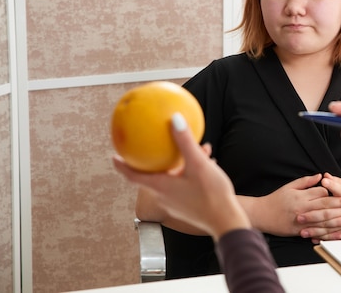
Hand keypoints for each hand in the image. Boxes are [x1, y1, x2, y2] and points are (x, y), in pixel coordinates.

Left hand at [113, 112, 249, 240]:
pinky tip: (207, 162)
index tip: (114, 156)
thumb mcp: (198, 164)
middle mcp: (165, 197)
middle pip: (153, 176)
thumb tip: (175, 119)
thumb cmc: (211, 194)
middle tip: (152, 148)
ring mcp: (176, 204)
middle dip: (155, 161)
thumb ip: (185, 142)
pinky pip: (183, 185)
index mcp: (162, 187)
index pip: (134, 176)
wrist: (226, 221)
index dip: (122, 166)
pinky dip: (189, 172)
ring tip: (195, 150)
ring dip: (179, 164)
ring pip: (172, 179)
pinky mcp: (188, 207)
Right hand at [248, 174, 340, 236]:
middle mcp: (302, 208)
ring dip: (337, 220)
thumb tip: (320, 175)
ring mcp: (301, 220)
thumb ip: (305, 181)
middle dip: (339, 204)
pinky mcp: (299, 231)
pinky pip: (316, 232)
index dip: (332, 191)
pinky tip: (336, 234)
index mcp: (301, 196)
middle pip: (324, 205)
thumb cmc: (276, 199)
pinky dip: (327, 233)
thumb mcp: (289, 186)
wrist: (261, 215)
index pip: (321, 192)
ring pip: (322, 220)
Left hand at [296, 172, 340, 241]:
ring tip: (303, 231)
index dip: (332, 185)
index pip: (340, 190)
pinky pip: (335, 235)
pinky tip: (314, 239)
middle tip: (299, 216)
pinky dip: (324, 238)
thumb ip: (338, 182)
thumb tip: (325, 175)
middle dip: (313, 214)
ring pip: (330, 226)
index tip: (322, 181)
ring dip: (315, 230)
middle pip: (330, 212)